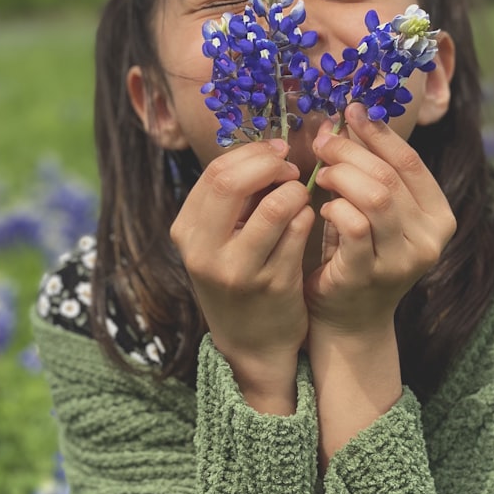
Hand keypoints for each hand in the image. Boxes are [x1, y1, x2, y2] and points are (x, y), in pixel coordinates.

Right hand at [170, 139, 313, 411]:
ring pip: (276, 205)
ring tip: (300, 196)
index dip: (252, 154)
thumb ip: (232, 199)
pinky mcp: (275, 285)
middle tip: (290, 168)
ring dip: (296, 191)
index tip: (275, 152)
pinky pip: (300, 231)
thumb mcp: (216, 240)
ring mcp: (239, 271)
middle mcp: (205, 252)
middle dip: (269, 165)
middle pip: (231, 182)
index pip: (215, 173)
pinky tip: (305, 222)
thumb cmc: (238, 277)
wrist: (252, 343)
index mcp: (186, 232)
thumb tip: (267, 150)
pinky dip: (307, 216)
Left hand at [305, 102, 455, 337]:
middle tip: (324, 141)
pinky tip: (322, 207)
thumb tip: (346, 118)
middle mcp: (429, 239)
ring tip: (322, 174)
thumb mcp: (375, 212)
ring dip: (342, 176)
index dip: (378, 133)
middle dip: (351, 151)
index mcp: (439, 217)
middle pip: (390, 176)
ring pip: (376, 197)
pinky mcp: (369, 275)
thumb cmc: (358, 254)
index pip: (410, 162)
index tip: (351, 111)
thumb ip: (371, 172)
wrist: (350, 319)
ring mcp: (402, 260)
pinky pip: (353, 226)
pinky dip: (334, 207)